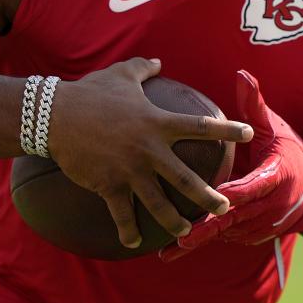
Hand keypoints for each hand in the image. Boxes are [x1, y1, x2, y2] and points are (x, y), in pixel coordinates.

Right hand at [46, 58, 253, 248]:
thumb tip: (157, 62)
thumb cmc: (89, 93)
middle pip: (187, 178)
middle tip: (225, 207)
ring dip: (175, 220)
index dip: (227, 129)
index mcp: (157, 123)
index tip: (247, 133)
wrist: (54, 116)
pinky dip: (129, 230)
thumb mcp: (121, 74)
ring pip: (159, 203)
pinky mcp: (109, 185)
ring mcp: (129, 171)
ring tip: (187, 230)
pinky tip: (135, 241)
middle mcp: (149, 150)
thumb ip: (143, 68)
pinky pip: (122, 214)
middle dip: (208, 196)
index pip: (200, 126)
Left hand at [161, 70, 302, 260]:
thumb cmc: (289, 151)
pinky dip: (211, 240)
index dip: (235, 193)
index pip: (253, 186)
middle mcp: (272, 205)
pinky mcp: (258, 235)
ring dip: (204, 238)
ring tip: (171, 246)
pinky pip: (232, 238)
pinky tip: (181, 247)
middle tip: (181, 238)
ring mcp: (265, 224)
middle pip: (237, 218)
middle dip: (209, 230)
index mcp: (276, 176)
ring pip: (231, 232)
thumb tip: (242, 74)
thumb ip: (255, 105)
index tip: (215, 197)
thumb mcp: (275, 127)